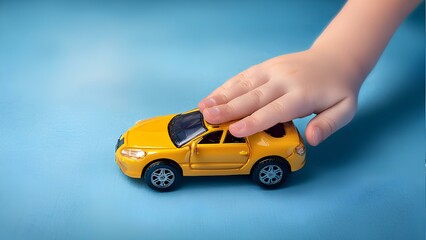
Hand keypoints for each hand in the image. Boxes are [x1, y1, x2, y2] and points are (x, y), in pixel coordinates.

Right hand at [198, 49, 361, 145]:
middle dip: (229, 109)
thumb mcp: (344, 110)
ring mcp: (273, 70)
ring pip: (244, 85)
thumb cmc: (337, 89)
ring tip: (203, 108)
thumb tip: (311, 139)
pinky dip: (226, 86)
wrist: (335, 58)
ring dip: (221, 97)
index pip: (274, 110)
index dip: (254, 121)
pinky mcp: (266, 66)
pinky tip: (212, 96)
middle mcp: (284, 80)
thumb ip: (328, 125)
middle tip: (208, 118)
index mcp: (302, 94)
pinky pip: (243, 76)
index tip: (235, 130)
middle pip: (253, 97)